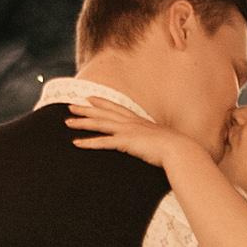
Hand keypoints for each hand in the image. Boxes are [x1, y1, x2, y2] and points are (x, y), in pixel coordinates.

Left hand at [66, 94, 184, 168]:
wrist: (178, 149)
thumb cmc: (173, 147)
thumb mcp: (160, 139)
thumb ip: (152, 138)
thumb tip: (151, 142)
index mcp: (138, 120)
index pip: (116, 108)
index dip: (102, 102)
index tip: (90, 97)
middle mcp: (130, 122)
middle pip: (103, 113)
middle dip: (85, 109)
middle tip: (70, 106)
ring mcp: (127, 131)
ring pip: (99, 124)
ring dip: (82, 123)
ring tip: (67, 122)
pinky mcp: (125, 142)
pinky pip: (102, 142)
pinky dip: (88, 142)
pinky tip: (76, 143)